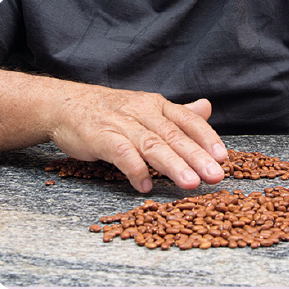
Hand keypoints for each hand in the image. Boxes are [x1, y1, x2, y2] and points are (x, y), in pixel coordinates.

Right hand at [48, 83, 227, 192]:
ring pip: (152, 145)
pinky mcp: (101, 136)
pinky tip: (144, 185)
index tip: (223, 157)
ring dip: (172, 165)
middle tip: (215, 175)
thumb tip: (207, 108)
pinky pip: (121, 153)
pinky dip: (134, 169)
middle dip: (197, 156)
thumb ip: (178, 113)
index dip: (207, 138)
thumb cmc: (112, 110)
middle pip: (174, 136)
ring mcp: (122, 123)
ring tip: (190, 183)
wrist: (65, 104)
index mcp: (158, 106)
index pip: (188, 121)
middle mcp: (143, 112)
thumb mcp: (148, 107)